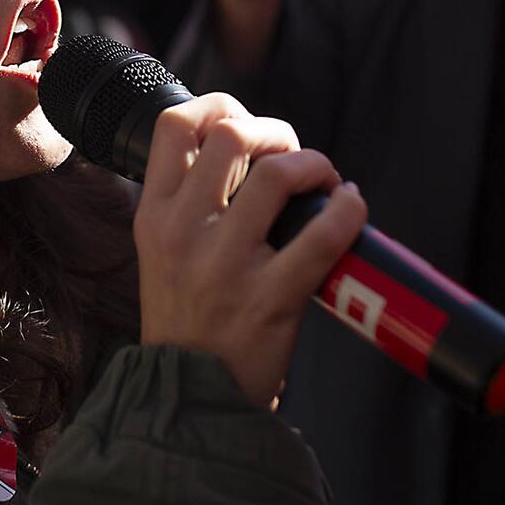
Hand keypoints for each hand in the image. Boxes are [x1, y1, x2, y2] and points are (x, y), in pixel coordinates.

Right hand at [133, 94, 365, 407]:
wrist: (187, 399)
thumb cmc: (186, 319)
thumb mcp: (161, 252)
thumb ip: (189, 201)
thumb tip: (246, 148)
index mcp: (154, 215)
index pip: (173, 124)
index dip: (219, 105)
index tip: (244, 121)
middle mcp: (182, 231)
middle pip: (230, 134)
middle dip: (275, 131)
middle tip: (292, 156)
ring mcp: (224, 265)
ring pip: (275, 174)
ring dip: (312, 165)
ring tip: (323, 182)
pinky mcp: (268, 299)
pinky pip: (322, 235)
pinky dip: (348, 210)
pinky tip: (351, 207)